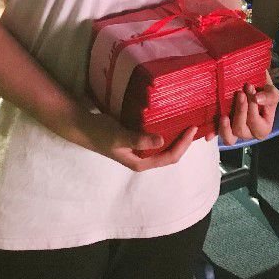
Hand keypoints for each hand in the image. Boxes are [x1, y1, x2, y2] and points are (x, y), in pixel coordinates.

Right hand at [78, 111, 197, 171]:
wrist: (84, 127)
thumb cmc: (101, 134)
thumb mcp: (119, 137)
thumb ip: (139, 140)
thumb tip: (161, 140)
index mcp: (141, 162)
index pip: (169, 157)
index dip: (183, 145)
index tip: (192, 129)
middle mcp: (143, 158)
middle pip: (170, 153)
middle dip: (184, 141)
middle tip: (194, 123)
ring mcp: (140, 149)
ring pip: (165, 144)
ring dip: (176, 135)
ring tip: (187, 119)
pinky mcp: (137, 138)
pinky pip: (157, 135)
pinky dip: (166, 128)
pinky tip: (170, 117)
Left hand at [215, 73, 278, 145]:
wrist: (250, 85)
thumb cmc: (262, 90)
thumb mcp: (271, 91)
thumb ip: (269, 96)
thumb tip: (257, 99)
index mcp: (263, 127)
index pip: (255, 122)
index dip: (252, 106)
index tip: (250, 88)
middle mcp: (249, 132)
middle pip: (241, 130)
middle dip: (240, 111)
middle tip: (240, 93)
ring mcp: (234, 130)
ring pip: (229, 138)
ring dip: (225, 127)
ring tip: (224, 116)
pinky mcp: (223, 126)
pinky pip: (217, 134)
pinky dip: (213, 133)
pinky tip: (208, 134)